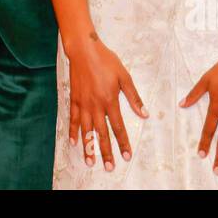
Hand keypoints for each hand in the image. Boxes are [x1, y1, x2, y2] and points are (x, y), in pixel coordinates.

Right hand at [65, 32, 147, 171]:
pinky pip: (72, 118)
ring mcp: (83, 103)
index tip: (127, 156)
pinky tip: (74, 142)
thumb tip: (144, 114)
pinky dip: (73, 131)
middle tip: (109, 167)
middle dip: (106, 152)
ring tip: (90, 162)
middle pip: (102, 133)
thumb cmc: (106, 61)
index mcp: (110, 100)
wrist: (84, 50)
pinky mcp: (74, 99)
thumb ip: (133, 97)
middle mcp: (96, 105)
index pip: (118, 127)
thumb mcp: (124, 76)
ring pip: (86, 130)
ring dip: (89, 147)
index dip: (123, 142)